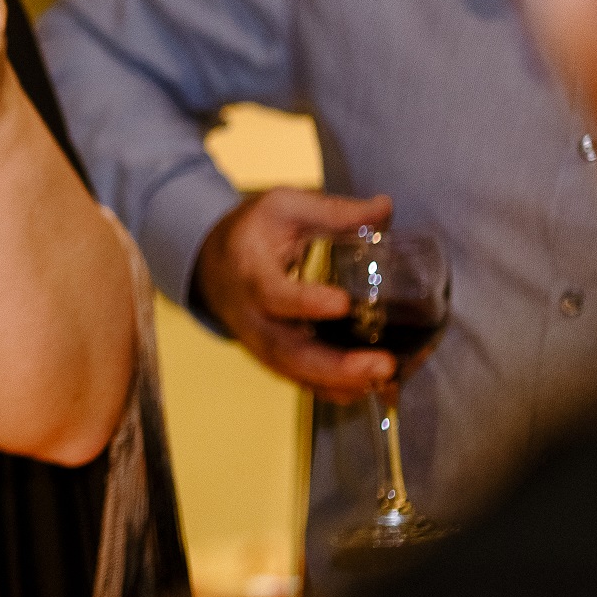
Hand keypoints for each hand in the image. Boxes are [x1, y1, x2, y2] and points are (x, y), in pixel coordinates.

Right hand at [194, 189, 395, 404]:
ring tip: (384, 378)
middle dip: (333, 364)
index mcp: (249, 271)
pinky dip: (335, 389)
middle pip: (284, 350)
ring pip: (294, 373)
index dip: (304, 302)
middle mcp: (250, 316)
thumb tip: (384, 208)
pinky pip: (301, 381)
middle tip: (381, 363)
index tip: (343, 303)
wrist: (211, 263)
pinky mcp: (273, 358)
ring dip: (339, 382)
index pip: (271, 293)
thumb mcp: (282, 207)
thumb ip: (332, 211)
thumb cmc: (252, 233)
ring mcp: (259, 342)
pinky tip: (372, 387)